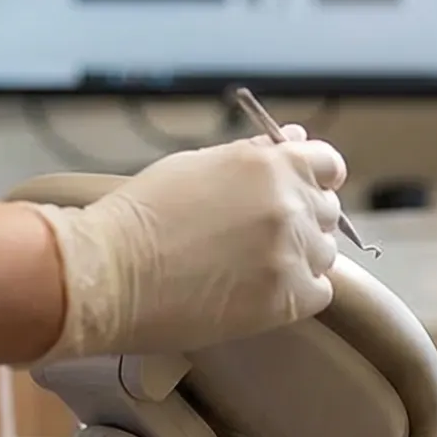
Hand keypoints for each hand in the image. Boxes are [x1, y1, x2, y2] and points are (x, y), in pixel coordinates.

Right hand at [27, 131, 347, 357]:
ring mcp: (292, 253)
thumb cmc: (141, 215)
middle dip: (302, 220)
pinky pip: (318, 291)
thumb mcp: (198, 164)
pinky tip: (261, 292)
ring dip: (299, 258)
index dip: (315, 179)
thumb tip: (295, 137)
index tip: (302, 193)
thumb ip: (254, 153)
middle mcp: (290, 204)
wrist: (107, 272)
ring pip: (324, 253)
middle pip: (327, 211)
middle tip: (258, 237)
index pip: (329, 165)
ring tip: (250, 267)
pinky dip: (297, 293)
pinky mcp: (286, 299)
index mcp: (271, 164)